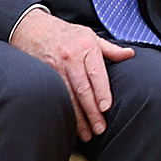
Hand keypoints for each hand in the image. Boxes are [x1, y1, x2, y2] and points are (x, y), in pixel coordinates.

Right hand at [10, 6, 136, 140]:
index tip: (106, 108)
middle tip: (100, 128)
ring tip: (87, 133)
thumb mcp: (90, 35)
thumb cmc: (65, 33)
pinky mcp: (43, 75)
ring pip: (68, 97)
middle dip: (92, 112)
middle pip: (83, 89)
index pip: (97, 74)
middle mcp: (71, 57)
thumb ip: (110, 49)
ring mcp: (55, 67)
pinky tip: (70, 124)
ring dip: (78, 118)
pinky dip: (64, 111)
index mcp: (86, 47)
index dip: (102, 92)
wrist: (31, 27)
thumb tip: (129, 54)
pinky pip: (56, 96)